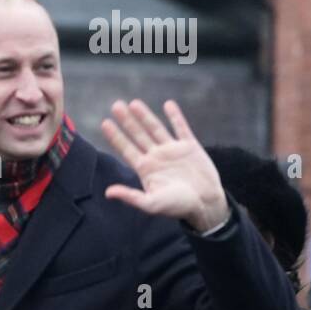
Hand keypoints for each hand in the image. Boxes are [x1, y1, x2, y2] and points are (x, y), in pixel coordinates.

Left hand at [100, 99, 228, 231]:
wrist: (205, 204)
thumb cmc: (177, 206)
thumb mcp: (151, 203)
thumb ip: (131, 196)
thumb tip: (107, 192)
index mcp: (145, 168)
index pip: (126, 149)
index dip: (116, 136)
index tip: (105, 123)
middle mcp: (156, 156)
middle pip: (138, 134)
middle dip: (127, 121)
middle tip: (115, 105)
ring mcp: (172, 149)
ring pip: (156, 128)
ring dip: (145, 116)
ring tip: (133, 103)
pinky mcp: (190, 146)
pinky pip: (181, 128)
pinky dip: (175, 116)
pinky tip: (168, 104)